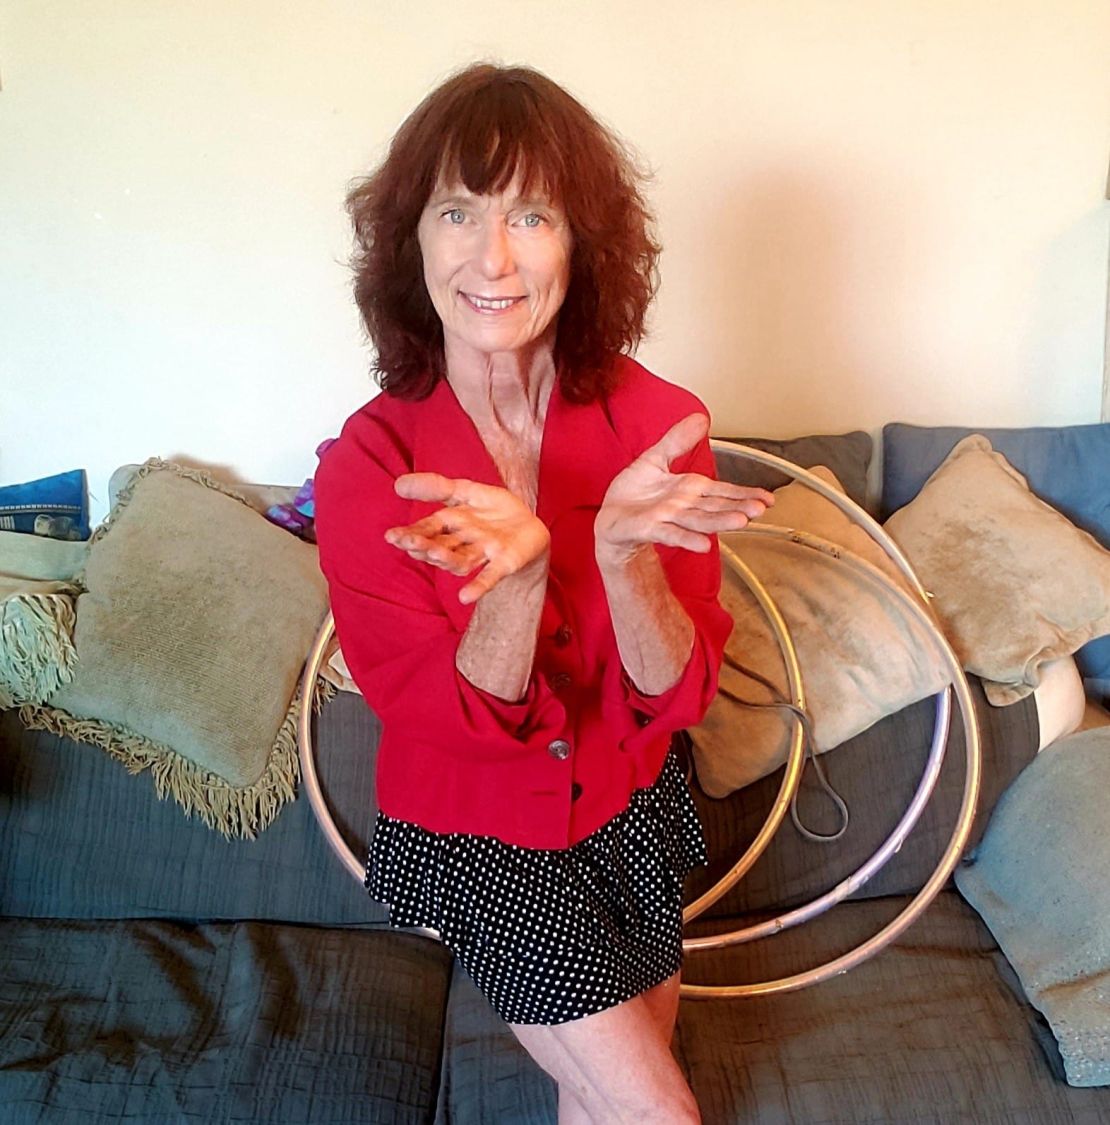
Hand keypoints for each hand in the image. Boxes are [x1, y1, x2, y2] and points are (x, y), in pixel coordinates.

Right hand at [385, 473, 549, 603]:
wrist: (530, 524)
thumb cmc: (494, 510)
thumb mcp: (466, 491)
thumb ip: (437, 487)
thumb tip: (398, 484)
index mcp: (452, 524)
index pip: (427, 529)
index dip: (410, 533)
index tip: (392, 536)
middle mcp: (463, 542)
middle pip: (439, 546)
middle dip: (423, 545)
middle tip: (407, 543)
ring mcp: (483, 553)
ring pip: (459, 559)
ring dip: (446, 558)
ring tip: (433, 554)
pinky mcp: (504, 562)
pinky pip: (490, 576)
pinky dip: (478, 586)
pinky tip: (466, 597)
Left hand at [594, 413, 773, 564]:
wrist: (610, 517)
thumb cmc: (634, 493)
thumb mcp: (655, 458)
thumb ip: (678, 441)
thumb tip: (701, 417)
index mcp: (689, 491)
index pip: (723, 492)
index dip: (745, 494)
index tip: (767, 499)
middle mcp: (683, 507)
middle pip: (715, 507)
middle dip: (738, 507)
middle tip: (760, 509)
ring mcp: (667, 519)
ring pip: (698, 520)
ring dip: (719, 522)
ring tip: (740, 522)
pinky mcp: (648, 528)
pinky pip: (669, 532)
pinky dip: (686, 538)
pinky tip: (703, 545)